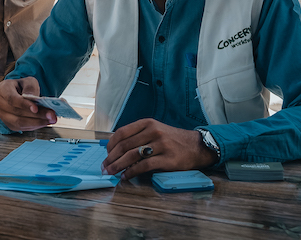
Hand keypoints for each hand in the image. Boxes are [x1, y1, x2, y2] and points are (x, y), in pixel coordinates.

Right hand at [0, 77, 56, 130]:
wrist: (20, 93)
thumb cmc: (24, 87)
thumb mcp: (29, 81)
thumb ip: (30, 88)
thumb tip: (33, 98)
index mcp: (3, 88)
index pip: (11, 98)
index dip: (24, 104)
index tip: (36, 108)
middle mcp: (0, 102)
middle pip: (17, 112)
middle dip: (36, 115)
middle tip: (51, 115)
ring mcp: (3, 115)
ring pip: (19, 122)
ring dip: (37, 122)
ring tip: (51, 119)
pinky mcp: (10, 124)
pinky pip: (22, 128)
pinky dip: (34, 126)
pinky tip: (44, 122)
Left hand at [101, 119, 216, 180]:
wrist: (197, 146)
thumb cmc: (173, 140)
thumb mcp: (156, 131)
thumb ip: (138, 136)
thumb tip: (117, 150)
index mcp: (147, 123)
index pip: (122, 132)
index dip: (110, 145)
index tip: (106, 154)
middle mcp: (153, 132)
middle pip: (125, 145)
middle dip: (111, 158)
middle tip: (104, 167)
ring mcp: (160, 145)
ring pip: (132, 155)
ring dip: (118, 166)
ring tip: (111, 173)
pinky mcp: (167, 159)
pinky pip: (144, 166)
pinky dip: (132, 172)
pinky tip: (126, 176)